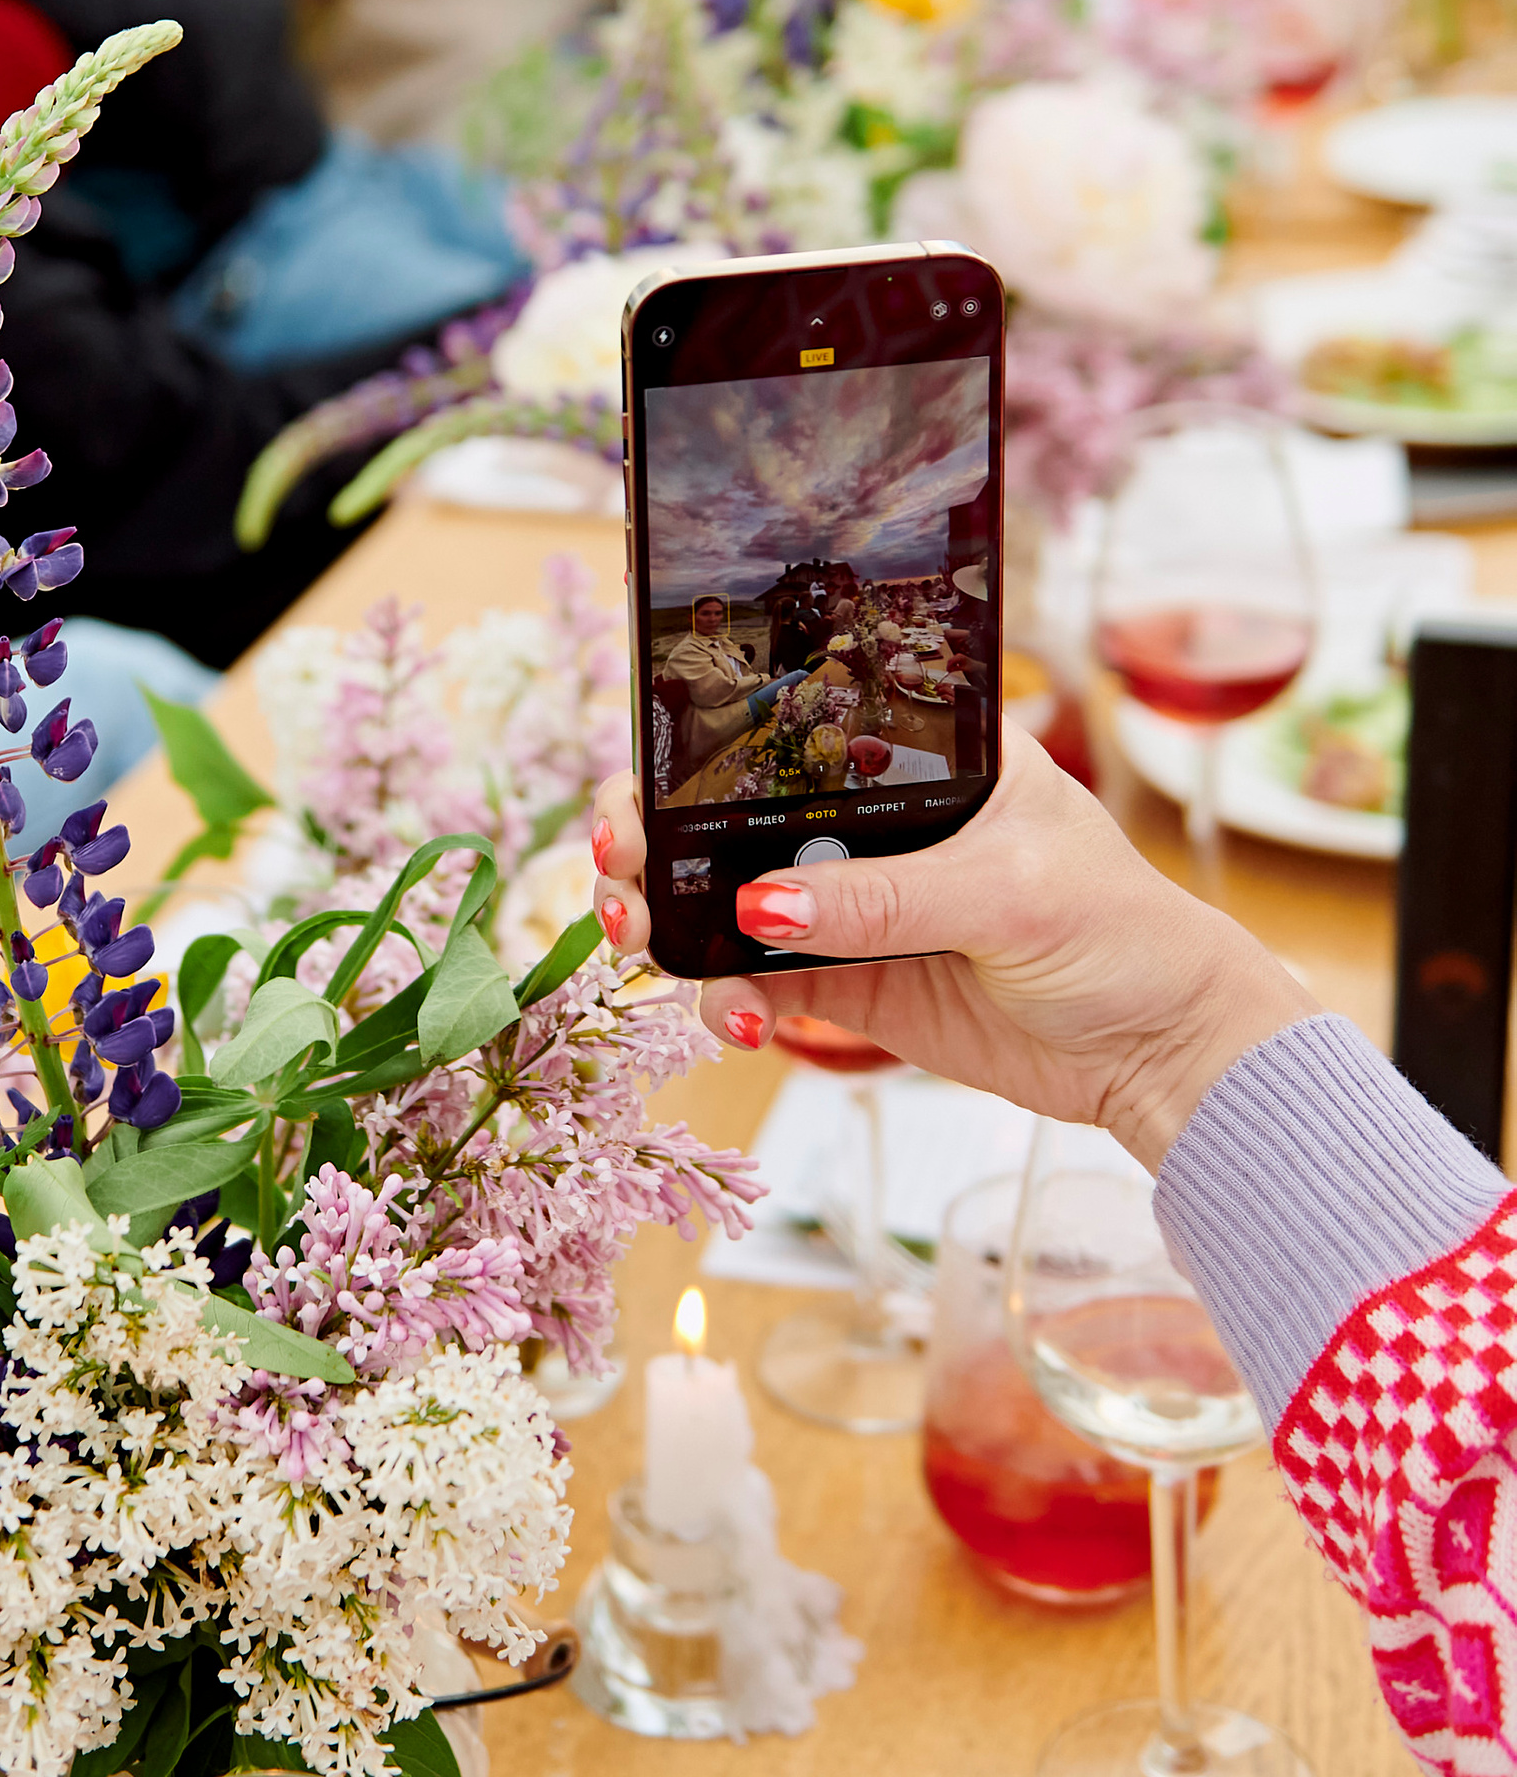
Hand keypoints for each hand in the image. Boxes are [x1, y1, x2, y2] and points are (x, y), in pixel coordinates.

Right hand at [588, 733, 1312, 1172]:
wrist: (1161, 1054)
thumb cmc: (1118, 931)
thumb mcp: (1009, 891)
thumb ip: (882, 899)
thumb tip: (757, 905)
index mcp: (914, 755)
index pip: (791, 722)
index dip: (703, 737)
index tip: (642, 769)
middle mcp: (865, 822)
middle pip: (727, 814)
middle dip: (653, 836)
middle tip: (615, 866)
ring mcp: (848, 904)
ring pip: (722, 903)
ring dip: (667, 922)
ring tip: (642, 949)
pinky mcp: (847, 985)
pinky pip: (757, 986)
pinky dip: (727, 1003)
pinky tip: (740, 1023)